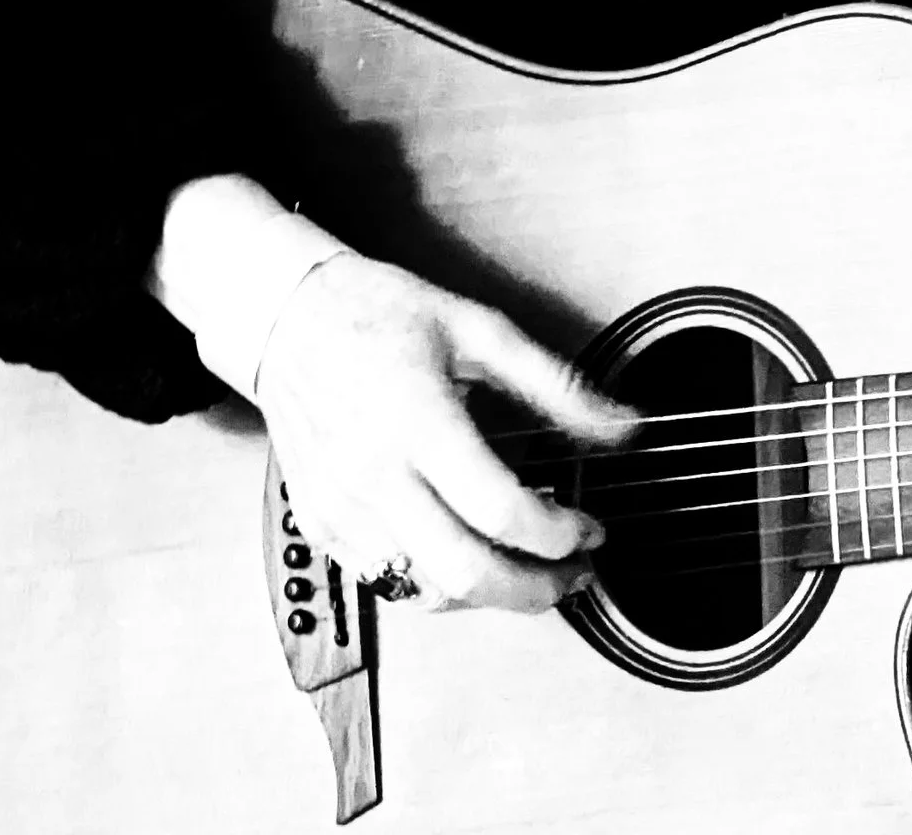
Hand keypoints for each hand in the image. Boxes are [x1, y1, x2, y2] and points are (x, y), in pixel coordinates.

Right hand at [255, 254, 639, 611]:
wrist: (289, 319)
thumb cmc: (379, 315)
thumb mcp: (480, 330)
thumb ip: (557, 384)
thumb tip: (623, 425)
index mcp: (416, 422)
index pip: (500, 510)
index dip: (560, 535)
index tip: (591, 530)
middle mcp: (373, 476)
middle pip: (465, 573)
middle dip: (535, 590)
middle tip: (573, 574)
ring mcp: (341, 509)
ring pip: (427, 591)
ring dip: (491, 595)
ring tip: (533, 569)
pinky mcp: (322, 526)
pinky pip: (388, 582)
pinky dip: (440, 585)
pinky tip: (474, 557)